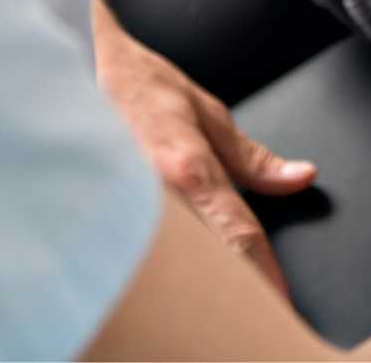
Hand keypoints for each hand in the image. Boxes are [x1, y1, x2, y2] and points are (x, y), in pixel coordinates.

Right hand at [90, 0, 314, 292]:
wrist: (71, 68)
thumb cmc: (136, 87)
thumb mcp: (205, 113)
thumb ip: (252, 158)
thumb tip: (299, 177)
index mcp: (188, 170)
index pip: (239, 235)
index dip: (265, 275)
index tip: (281, 302)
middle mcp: (155, 197)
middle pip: (205, 262)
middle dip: (230, 283)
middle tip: (250, 301)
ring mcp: (124, 210)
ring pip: (170, 264)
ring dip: (193, 277)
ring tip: (206, 291)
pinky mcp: (99, 216)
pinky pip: (134, 253)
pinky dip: (154, 264)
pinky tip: (158, 270)